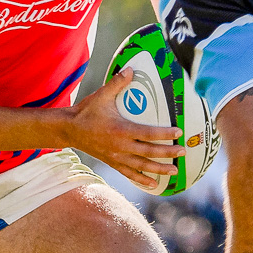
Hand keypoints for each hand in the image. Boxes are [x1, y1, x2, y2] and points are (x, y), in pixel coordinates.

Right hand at [65, 70, 184, 190]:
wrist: (69, 129)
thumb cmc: (87, 111)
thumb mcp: (102, 96)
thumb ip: (117, 83)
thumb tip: (131, 68)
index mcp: (120, 129)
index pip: (148, 133)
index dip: (165, 134)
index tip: (179, 132)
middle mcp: (120, 146)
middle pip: (149, 152)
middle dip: (168, 153)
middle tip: (183, 152)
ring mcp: (116, 156)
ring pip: (142, 166)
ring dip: (159, 169)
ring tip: (174, 171)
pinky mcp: (112, 162)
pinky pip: (129, 173)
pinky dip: (142, 179)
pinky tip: (153, 184)